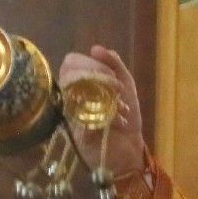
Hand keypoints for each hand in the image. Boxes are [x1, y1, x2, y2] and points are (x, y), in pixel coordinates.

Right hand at [58, 47, 148, 181]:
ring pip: (73, 94)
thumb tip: (95, 48)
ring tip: (120, 107)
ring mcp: (71, 116)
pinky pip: (83, 118)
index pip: (70, 63)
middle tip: (114, 88)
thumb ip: (114, 63)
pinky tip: (118, 122)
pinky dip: (105, 118)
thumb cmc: (125, 117)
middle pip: (67, 75)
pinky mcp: (77, 134)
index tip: (110, 75)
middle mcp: (71, 98)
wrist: (131, 150)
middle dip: (95, 76)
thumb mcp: (125, 84)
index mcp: (80, 84)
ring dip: (102, 96)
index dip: (88, 63)